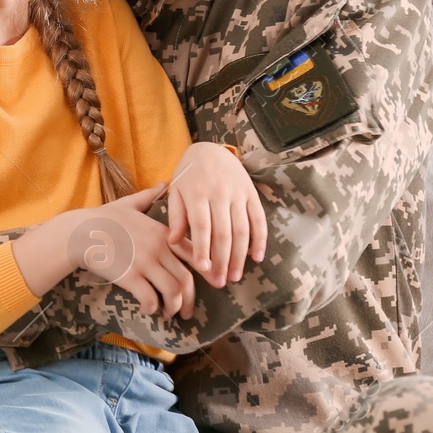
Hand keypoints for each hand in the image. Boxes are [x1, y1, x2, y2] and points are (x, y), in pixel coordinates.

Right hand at [16, 183, 197, 320]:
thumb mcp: (129, 203)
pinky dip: (152, 308)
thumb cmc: (102, 218)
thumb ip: (149, 196)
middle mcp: (158, 247)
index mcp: (162, 232)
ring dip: (173, 307)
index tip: (205, 286)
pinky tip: (147, 310)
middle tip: (188, 313)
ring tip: (167, 314)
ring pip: (173, 291)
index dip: (204, 272)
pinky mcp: (129, 276)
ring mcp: (144, 262)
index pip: (194, 253)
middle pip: (187, 278)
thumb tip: (164, 184)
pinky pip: (150, 298)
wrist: (79, 232)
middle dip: (190, 300)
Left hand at [164, 142, 266, 288]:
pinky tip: (257, 258)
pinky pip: (259, 220)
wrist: (210, 150)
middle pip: (223, 232)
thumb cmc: (188, 176)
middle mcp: (219, 194)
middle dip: (222, 260)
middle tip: (219, 282)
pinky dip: (260, 240)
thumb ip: (176, 217)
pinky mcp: (252, 194)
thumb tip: (173, 242)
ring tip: (234, 276)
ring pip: (242, 230)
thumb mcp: (176, 192)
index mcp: (197, 194)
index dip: (202, 248)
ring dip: (240, 256)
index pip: (201, 226)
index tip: (202, 269)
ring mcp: (238, 194)